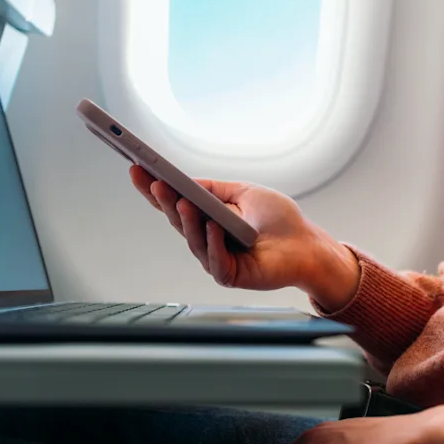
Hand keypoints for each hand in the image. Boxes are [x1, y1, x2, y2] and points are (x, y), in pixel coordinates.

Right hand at [129, 166, 359, 308]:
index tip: (137, 169)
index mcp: (207, 217)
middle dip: (164, 201)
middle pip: (178, 220)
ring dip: (187, 220)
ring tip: (182, 202)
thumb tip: (186, 181)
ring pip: (193, 240)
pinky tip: (212, 227)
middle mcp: (206, 238)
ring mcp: (215, 258)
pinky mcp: (230, 274)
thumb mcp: (244, 192)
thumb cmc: (279, 220)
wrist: (306, 245)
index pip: (174, 202)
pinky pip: (215, 260)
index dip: (154, 188)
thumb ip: (215, 189)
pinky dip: (213, 243)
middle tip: (154, 183)